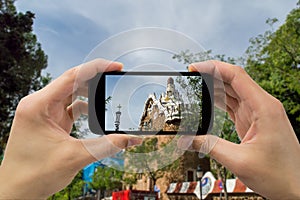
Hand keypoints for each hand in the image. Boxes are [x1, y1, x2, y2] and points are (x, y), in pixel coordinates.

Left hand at [0, 59, 141, 198]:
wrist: (16, 191)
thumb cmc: (33, 175)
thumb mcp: (75, 157)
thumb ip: (107, 146)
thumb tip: (132, 139)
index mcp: (38, 105)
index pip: (72, 76)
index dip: (97, 68)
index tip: (116, 66)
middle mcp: (39, 104)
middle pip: (72, 82)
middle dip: (96, 81)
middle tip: (116, 81)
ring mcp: (44, 112)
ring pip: (72, 94)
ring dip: (90, 96)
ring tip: (108, 99)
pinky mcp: (49, 120)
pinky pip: (70, 107)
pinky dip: (85, 109)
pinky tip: (96, 116)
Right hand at [179, 60, 299, 198]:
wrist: (295, 187)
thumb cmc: (279, 175)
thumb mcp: (239, 161)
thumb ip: (209, 146)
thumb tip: (186, 140)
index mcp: (264, 108)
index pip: (236, 76)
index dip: (213, 68)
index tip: (195, 67)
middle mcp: (263, 106)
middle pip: (233, 80)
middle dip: (211, 75)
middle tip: (191, 77)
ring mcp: (258, 113)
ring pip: (233, 92)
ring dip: (214, 88)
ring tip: (195, 87)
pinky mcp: (254, 121)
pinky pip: (234, 105)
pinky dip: (220, 101)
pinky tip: (208, 102)